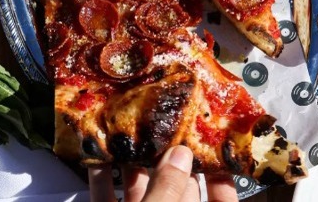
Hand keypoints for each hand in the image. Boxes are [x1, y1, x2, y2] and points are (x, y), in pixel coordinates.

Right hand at [88, 145, 238, 201]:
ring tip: (128, 131)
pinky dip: (102, 178)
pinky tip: (98, 156)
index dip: (219, 173)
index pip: (219, 200)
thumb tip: (179, 154)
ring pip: (140, 190)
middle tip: (161, 124)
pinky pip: (107, 198)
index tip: (210, 143)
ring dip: (132, 163)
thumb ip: (168, 189)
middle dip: (167, 157)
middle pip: (175, 188)